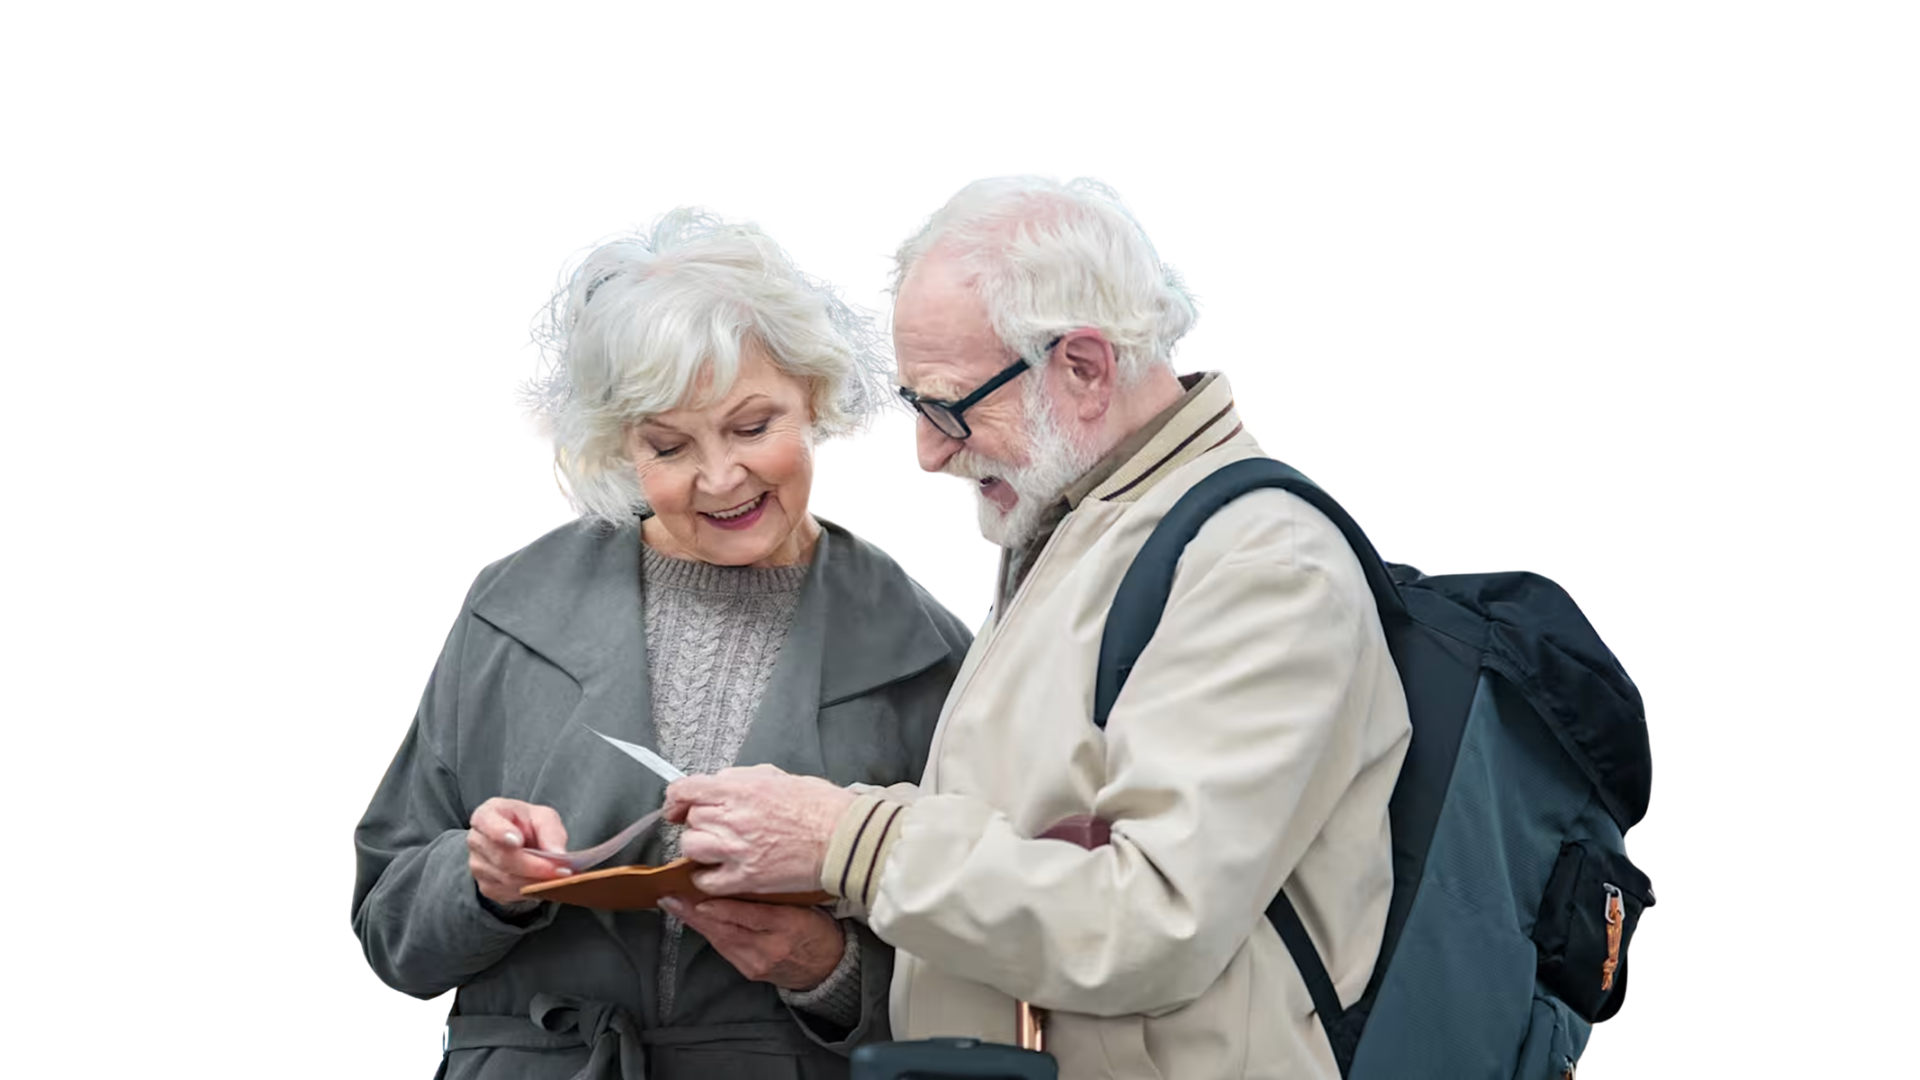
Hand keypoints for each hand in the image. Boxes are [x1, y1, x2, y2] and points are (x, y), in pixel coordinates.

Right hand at [468, 797, 572, 907]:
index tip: (517, 841)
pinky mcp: (486, 886)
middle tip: (560, 870)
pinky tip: (545, 884)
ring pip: (508, 880)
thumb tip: (557, 854)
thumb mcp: (543, 817)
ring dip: (536, 881)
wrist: (518, 840)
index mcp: (486, 815)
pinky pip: (510, 893)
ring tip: (558, 877)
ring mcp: (477, 866)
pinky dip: (531, 891)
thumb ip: (551, 832)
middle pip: (503, 858)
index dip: (501, 832)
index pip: (487, 823)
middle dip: (535, 866)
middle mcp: (476, 841)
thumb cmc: (527, 824)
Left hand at [661, 896, 845, 990]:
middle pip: (727, 929)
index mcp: (790, 924)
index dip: (723, 908)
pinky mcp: (750, 971)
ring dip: (694, 922)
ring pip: (720, 939)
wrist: (828, 968)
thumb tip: (744, 872)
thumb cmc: (819, 929)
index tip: (700, 896)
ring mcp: (758, 962)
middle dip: (695, 913)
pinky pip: (724, 948)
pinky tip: (693, 920)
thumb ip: (778, 892)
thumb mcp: (807, 905)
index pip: (752, 915)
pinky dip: (707, 932)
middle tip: (671, 897)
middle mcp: (771, 946)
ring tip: (674, 904)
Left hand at [663, 764, 856, 895]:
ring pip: (692, 848)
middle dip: (699, 822)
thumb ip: (741, 779)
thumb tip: (718, 784)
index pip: (685, 790)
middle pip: (690, 820)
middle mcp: (732, 818)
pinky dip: (707, 878)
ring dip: (699, 848)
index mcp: (739, 789)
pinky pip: (707, 881)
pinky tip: (718, 873)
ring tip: (716, 849)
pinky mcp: (745, 878)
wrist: (843, 838)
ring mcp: (737, 850)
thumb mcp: (777, 777)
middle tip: (716, 826)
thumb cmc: (819, 806)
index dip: (676, 798)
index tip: (677, 806)